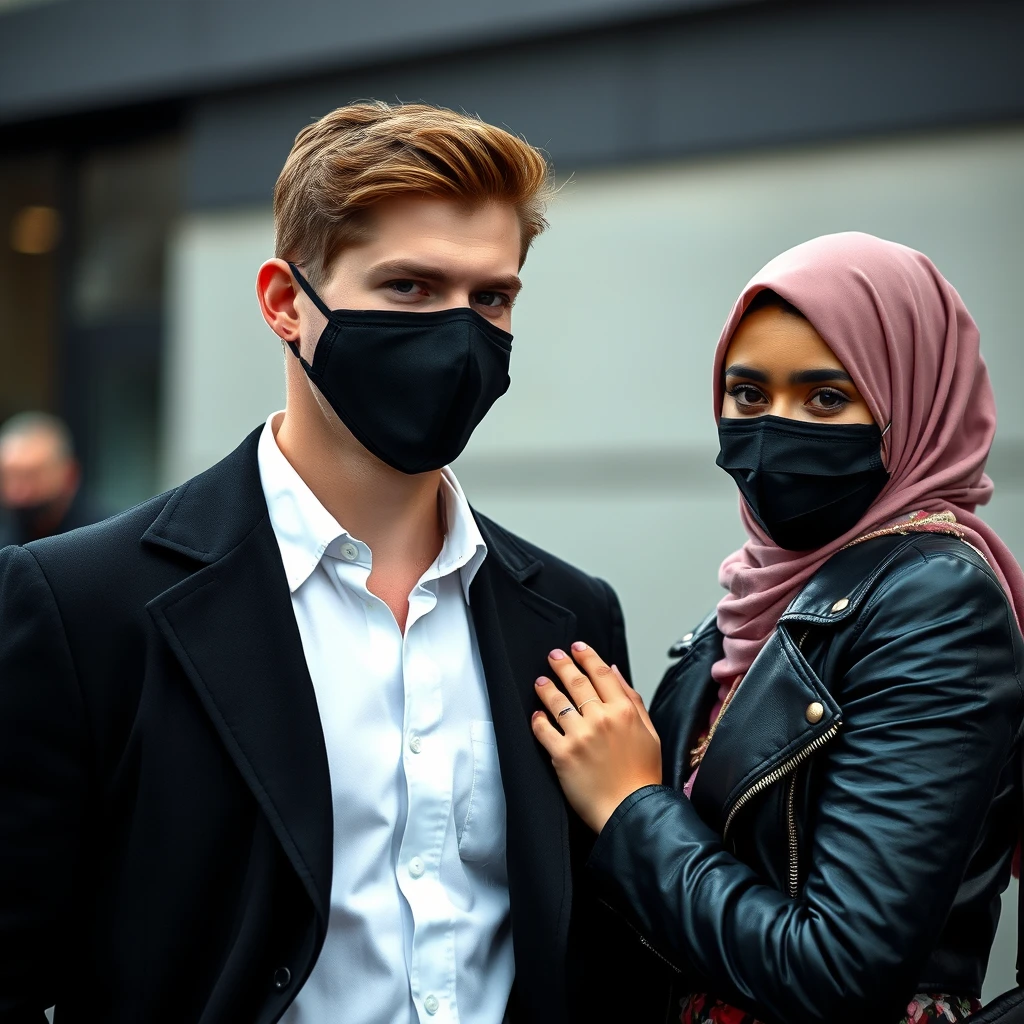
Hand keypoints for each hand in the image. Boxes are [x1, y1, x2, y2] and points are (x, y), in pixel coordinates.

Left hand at [531, 642, 661, 832]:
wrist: (631, 810)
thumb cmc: (642, 775)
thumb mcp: (650, 732)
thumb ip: (632, 699)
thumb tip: (615, 672)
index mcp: (624, 711)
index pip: (601, 674)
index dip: (587, 656)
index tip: (577, 647)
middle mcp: (601, 719)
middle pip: (577, 682)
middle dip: (562, 665)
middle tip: (553, 656)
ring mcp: (580, 735)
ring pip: (557, 702)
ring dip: (546, 688)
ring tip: (540, 682)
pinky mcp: (563, 754)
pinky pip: (544, 730)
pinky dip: (538, 720)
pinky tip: (536, 715)